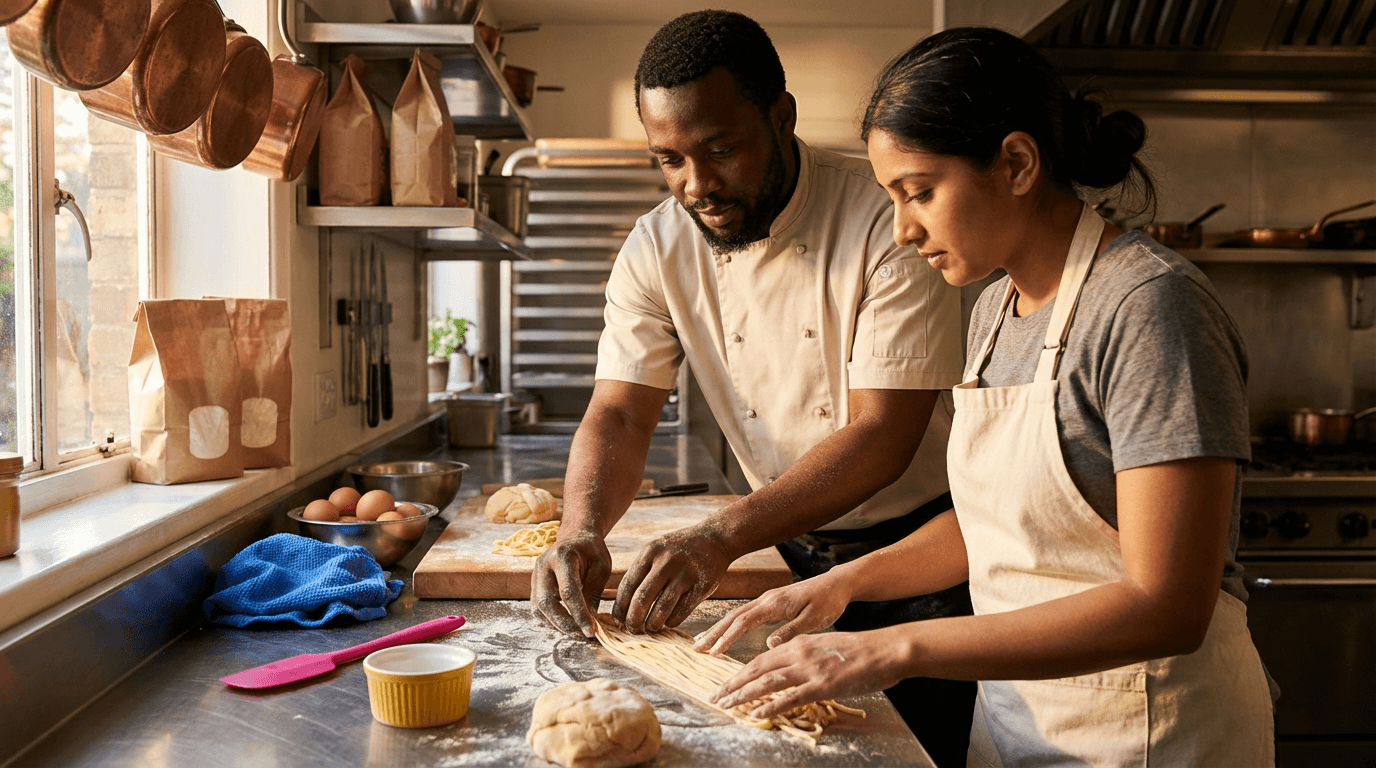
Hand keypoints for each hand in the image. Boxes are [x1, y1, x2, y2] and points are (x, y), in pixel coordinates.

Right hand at [531, 530, 611, 637]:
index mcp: (561, 556)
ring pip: (539, 608)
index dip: (579, 614)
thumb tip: (590, 622)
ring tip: (577, 632)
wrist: (575, 537)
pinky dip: (552, 620)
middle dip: (565, 624)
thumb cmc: (591, 551)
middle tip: (583, 635)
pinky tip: (567, 624)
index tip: (592, 631)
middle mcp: (542, 566)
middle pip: (547, 603)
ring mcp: (535, 576)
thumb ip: (593, 592)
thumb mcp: (601, 566)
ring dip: (557, 624)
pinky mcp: (534, 585)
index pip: (568, 591)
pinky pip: (538, 609)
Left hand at [613, 526, 732, 633]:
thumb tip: (623, 608)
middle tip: (633, 630)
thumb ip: (641, 573)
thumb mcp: (657, 551)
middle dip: (634, 620)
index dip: (620, 608)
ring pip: (661, 608)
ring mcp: (685, 573)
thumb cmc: (679, 550)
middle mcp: (666, 561)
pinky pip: (681, 611)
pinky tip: (668, 621)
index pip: (627, 586)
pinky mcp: (702, 585)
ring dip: (653, 624)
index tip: (618, 623)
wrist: (715, 538)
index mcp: (650, 552)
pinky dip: (671, 621)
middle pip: (641, 599)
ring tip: (651, 628)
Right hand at [693, 574, 851, 654]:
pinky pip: (744, 614)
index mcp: (774, 603)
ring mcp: (766, 599)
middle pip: (733, 616)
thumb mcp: (814, 619)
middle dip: (713, 632)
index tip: (714, 651)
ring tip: (701, 641)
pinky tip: (723, 632)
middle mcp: (766, 599)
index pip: (744, 621)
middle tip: (695, 647)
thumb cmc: (828, 601)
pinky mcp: (770, 602)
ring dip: (718, 628)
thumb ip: (791, 631)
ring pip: (736, 614)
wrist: (836, 584)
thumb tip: (768, 645)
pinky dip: (730, 624)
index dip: (727, 637)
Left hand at [709, 628, 912, 719]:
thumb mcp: (826, 647)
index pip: (761, 658)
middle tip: (714, 696)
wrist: (886, 649)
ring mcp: (810, 669)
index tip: (725, 683)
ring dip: (742, 694)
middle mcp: (799, 653)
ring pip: (767, 682)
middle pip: (757, 668)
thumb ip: (806, 655)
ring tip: (725, 705)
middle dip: (732, 683)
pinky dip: (770, 706)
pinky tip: (755, 713)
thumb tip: (791, 669)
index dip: (741, 672)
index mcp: (800, 643)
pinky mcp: (822, 685)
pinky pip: (790, 698)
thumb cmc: (861, 650)